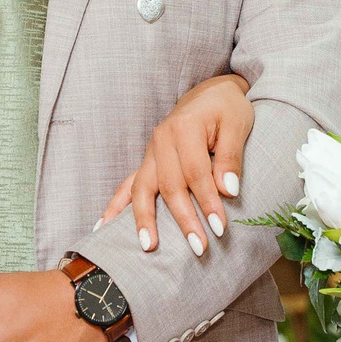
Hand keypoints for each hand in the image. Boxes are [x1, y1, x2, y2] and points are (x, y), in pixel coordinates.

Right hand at [99, 73, 250, 256]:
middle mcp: (161, 140)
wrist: (209, 94)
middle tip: (199, 247)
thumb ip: (231, 157)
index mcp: (184, 128)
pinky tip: (103, 227)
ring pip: (142, 188)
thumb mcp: (237, 125)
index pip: (196, 172)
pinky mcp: (147, 162)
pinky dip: (115, 207)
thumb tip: (228, 190)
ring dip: (144, 219)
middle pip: (169, 185)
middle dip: (183, 219)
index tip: (219, 228)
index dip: (208, 202)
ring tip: (149, 246)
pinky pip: (127, 185)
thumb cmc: (226, 109)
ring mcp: (150, 152)